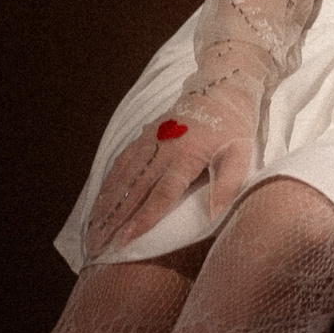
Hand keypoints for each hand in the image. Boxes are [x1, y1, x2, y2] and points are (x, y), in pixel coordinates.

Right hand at [82, 56, 262, 260]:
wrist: (220, 86)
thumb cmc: (233, 126)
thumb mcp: (241, 154)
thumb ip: (227, 184)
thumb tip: (213, 215)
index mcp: (186, 157)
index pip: (160, 195)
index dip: (141, 219)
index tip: (123, 241)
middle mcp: (162, 149)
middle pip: (133, 191)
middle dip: (113, 221)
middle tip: (97, 246)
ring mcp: (150, 141)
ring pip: (122, 177)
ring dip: (105, 205)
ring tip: (92, 229)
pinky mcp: (144, 136)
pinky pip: (121, 162)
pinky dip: (108, 183)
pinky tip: (100, 200)